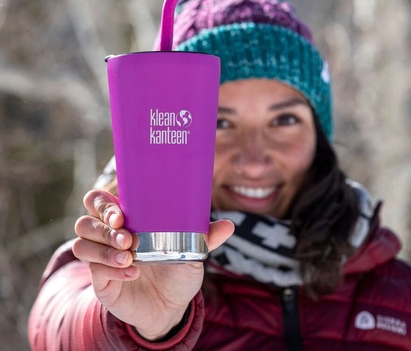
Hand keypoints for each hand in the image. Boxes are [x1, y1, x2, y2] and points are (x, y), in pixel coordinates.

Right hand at [72, 189, 233, 340]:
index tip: (121, 213)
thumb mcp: (194, 252)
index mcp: (129, 221)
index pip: (99, 201)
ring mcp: (101, 259)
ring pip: (82, 244)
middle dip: (103, 226)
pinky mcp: (101, 281)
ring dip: (105, 250)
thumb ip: (207, 237)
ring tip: (132, 257)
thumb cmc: (178, 271)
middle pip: (85, 221)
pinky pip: (93, 270)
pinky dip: (112, 270)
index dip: (102, 203)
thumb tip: (229, 225)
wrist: (172, 307)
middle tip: (127, 237)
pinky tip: (133, 273)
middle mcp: (110, 237)